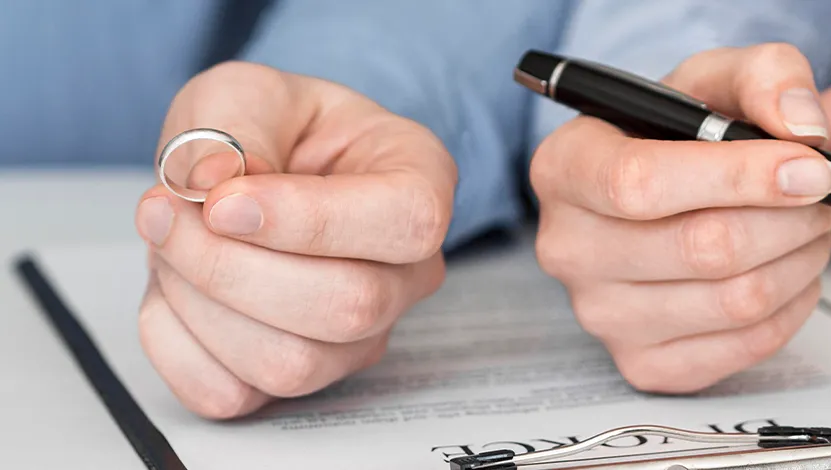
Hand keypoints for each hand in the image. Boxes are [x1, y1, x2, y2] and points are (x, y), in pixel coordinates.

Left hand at [134, 62, 454, 417]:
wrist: (250, 175)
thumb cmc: (274, 131)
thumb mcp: (248, 94)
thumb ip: (232, 127)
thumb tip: (208, 186)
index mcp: (421, 184)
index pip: (404, 223)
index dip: (308, 221)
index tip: (224, 201)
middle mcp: (407, 273)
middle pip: (347, 306)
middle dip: (229, 265)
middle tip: (163, 210)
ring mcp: (360, 337)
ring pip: (291, 364)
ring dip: (197, 302)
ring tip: (169, 241)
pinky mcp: (301, 381)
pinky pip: (234, 395)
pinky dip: (177, 344)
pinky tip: (174, 289)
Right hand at [531, 45, 830, 392]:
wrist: (652, 192)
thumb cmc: (676, 135)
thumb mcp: (713, 79)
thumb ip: (764, 76)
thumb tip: (804, 128)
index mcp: (565, 167)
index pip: (641, 183)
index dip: (740, 178)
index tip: (811, 168)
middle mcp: (567, 248)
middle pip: (704, 248)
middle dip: (791, 219)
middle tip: (826, 193)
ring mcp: (599, 315)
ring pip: (736, 301)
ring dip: (800, 260)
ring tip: (810, 227)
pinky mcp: (641, 363)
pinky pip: (744, 346)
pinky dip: (791, 307)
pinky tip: (789, 270)